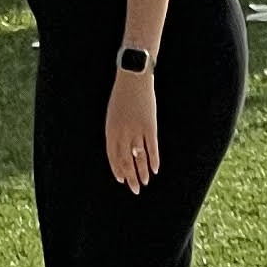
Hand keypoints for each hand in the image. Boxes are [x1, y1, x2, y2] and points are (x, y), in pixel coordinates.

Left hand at [104, 64, 160, 192]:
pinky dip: (154, 159)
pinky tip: (155, 168)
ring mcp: (137, 130)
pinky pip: (152, 148)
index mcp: (111, 131)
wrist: (133, 77)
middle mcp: (123, 134)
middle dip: (131, 177)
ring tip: (145, 182)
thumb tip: (120, 151)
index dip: (118, 170)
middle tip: (135, 188)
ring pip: (140, 158)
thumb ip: (115, 133)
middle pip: (126, 161)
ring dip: (143, 172)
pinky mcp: (150, 126)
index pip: (113, 157)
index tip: (122, 180)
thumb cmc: (121, 95)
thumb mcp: (112, 115)